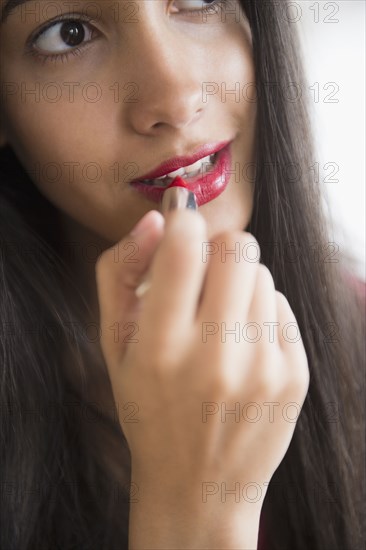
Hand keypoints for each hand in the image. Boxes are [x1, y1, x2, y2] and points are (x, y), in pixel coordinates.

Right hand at [95, 208, 309, 548]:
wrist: (197, 485)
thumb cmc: (148, 410)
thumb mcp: (113, 346)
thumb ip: (120, 273)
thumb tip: (157, 220)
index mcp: (161, 348)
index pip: (183, 249)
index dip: (182, 219)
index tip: (179, 218)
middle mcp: (216, 358)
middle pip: (237, 248)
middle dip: (217, 248)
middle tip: (202, 275)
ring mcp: (263, 368)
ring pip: (262, 274)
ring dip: (237, 283)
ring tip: (219, 321)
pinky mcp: (294, 377)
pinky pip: (282, 306)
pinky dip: (260, 312)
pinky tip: (242, 345)